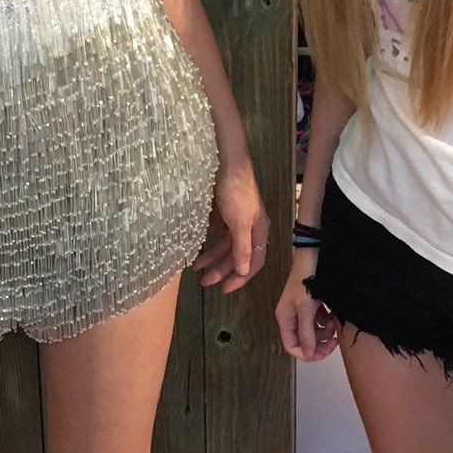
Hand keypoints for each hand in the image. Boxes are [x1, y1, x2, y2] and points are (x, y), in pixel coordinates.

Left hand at [193, 156, 268, 292]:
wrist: (226, 162)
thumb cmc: (236, 192)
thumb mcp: (240, 223)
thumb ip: (242, 248)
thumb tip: (245, 272)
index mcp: (258, 231)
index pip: (254, 262)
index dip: (241, 278)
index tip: (224, 290)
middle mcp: (249, 227)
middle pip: (237, 255)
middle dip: (221, 270)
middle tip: (203, 282)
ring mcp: (236, 218)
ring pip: (225, 245)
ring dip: (211, 257)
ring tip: (194, 267)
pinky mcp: (224, 210)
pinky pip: (217, 232)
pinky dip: (207, 241)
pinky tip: (196, 246)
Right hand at [275, 249, 339, 361]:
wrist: (314, 255)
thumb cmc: (306, 278)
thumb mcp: (306, 308)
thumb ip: (306, 332)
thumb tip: (308, 353)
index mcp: (285, 319)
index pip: (292, 346)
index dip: (307, 353)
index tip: (323, 352)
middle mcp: (292, 317)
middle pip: (304, 341)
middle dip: (319, 344)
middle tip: (333, 341)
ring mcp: (302, 310)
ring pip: (313, 332)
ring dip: (325, 332)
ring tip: (333, 323)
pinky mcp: (312, 304)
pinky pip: (319, 321)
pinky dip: (327, 322)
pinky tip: (333, 316)